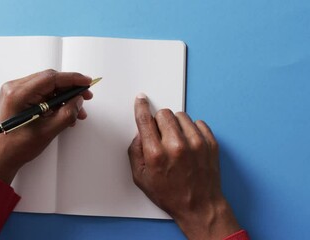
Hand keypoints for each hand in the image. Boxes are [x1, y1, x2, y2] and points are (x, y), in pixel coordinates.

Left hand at [0, 69, 92, 183]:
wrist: (0, 158)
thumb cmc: (16, 147)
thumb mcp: (47, 131)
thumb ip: (66, 114)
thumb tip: (78, 101)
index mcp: (18, 94)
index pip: (51, 78)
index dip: (72, 79)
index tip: (86, 82)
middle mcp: (14, 89)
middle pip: (49, 81)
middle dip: (69, 89)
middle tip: (84, 97)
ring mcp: (15, 93)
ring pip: (47, 87)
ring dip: (63, 97)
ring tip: (76, 111)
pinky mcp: (18, 98)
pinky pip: (41, 94)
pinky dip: (54, 102)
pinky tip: (64, 112)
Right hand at [128, 93, 239, 239]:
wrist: (200, 206)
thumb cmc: (170, 194)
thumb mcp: (141, 178)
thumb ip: (135, 152)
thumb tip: (140, 132)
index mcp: (156, 154)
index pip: (146, 120)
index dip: (141, 107)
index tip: (141, 99)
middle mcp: (177, 146)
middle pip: (164, 113)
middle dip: (159, 122)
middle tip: (161, 136)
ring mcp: (196, 143)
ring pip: (181, 116)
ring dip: (176, 125)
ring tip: (177, 142)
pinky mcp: (211, 143)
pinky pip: (198, 122)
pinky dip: (191, 130)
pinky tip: (189, 144)